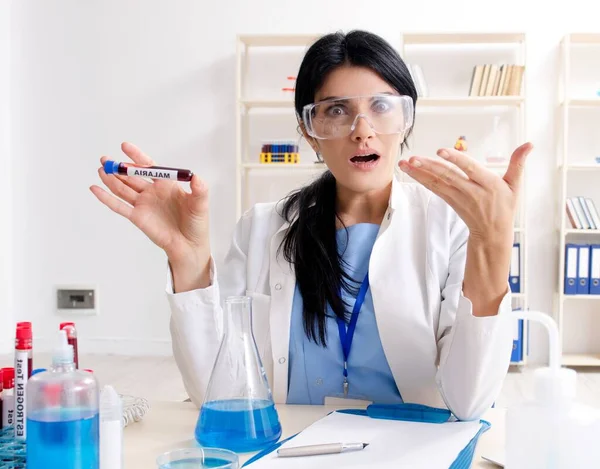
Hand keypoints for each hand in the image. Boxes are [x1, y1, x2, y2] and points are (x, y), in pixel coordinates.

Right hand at [90, 142, 210, 269]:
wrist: (189, 245)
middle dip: (119, 167)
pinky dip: (106, 197)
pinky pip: (118, 206)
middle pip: (131, 176)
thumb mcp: (200, 203)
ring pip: (122, 188)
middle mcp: (152, 192)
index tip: (125, 146)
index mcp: (166, 184)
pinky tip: (95, 188)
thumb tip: (196, 177)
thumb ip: (200, 189)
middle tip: (106, 159)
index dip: (137, 156)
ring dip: (111, 179)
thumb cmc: (196, 223)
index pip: (148, 166)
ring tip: (101, 169)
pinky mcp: (137, 217)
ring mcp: (143, 204)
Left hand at [398, 142, 533, 244]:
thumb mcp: (515, 186)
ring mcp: (459, 197)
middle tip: (414, 158)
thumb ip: (518, 164)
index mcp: (489, 184)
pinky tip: (410, 171)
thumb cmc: (505, 207)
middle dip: (429, 167)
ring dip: (419, 172)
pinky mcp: (450, 201)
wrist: (492, 233)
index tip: (441, 151)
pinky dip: (421, 179)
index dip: (456, 160)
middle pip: (448, 176)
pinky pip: (434, 189)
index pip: (470, 169)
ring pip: (437, 183)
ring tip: (405, 163)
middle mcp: (471, 191)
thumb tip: (529, 144)